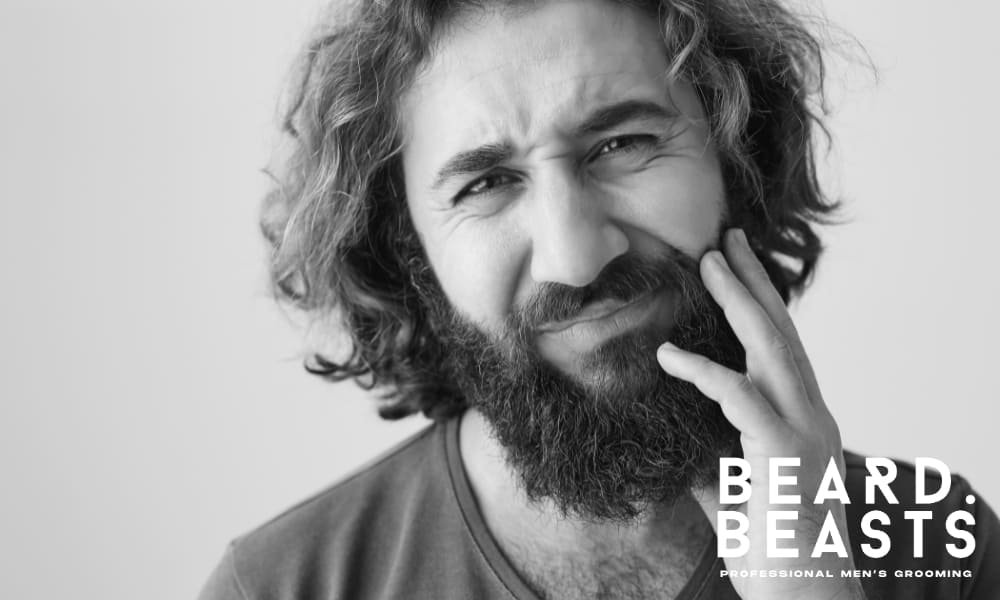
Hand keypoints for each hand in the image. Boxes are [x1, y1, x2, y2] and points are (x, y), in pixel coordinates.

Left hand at [656, 228, 864, 599]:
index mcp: (803, 424)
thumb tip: (677, 447)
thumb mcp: (732, 498)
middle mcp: (811, 419)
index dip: (759, 307)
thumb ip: (711, 466)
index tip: (735, 271)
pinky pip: (740, 400)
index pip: (782, 351)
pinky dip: (704, 373)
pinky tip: (669, 355)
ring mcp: (804, 434)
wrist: (804, 597)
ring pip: (772, 351)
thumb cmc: (774, 555)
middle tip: (726, 240)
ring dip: (739, 303)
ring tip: (710, 261)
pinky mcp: (785, 457)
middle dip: (753, 284)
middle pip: (782, 335)